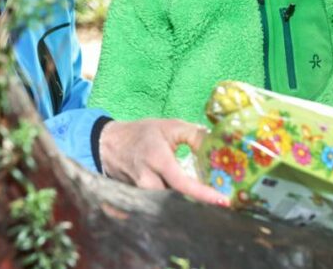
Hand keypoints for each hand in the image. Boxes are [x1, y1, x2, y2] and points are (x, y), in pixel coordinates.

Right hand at [99, 119, 229, 206]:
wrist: (110, 144)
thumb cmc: (143, 134)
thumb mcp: (170, 126)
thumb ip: (195, 135)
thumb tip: (219, 146)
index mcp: (157, 159)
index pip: (181, 183)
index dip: (202, 194)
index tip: (222, 201)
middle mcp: (148, 180)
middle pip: (176, 201)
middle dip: (198, 205)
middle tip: (222, 206)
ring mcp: (142, 193)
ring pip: (168, 206)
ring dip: (188, 207)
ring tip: (210, 207)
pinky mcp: (140, 200)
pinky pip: (161, 206)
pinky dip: (177, 206)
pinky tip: (191, 205)